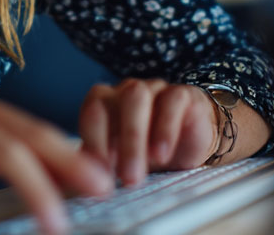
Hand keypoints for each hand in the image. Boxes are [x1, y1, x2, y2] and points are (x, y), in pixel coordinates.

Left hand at [77, 79, 218, 185]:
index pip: (92, 110)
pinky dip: (165, 129)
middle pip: (112, 103)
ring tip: (140, 169)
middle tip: (123, 177)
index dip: (92, 140)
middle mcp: (127, 91)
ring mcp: (155, 88)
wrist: (190, 144)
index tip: (96, 173)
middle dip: (114, 142)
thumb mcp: (123, 162)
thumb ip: (101, 167)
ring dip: (135, 135)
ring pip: (138, 97)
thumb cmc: (148, 153)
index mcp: (107, 103)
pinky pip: (172, 101)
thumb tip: (82, 185)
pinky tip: (162, 154)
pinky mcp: (183, 94)